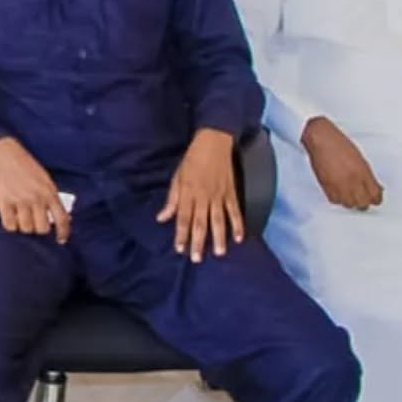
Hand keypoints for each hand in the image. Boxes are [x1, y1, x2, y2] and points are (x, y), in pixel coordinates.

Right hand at [0, 137, 69, 241]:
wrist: (3, 153)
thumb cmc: (25, 165)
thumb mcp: (44, 179)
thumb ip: (51, 197)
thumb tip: (60, 218)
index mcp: (49, 191)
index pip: (62, 219)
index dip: (63, 233)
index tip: (60, 240)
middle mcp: (36, 197)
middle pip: (42, 229)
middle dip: (39, 228)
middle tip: (34, 222)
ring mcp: (19, 200)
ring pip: (26, 228)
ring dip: (24, 226)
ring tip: (21, 218)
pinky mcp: (3, 201)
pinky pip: (9, 225)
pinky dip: (10, 225)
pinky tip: (10, 218)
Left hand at [157, 128, 244, 261]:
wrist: (213, 143)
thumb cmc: (192, 160)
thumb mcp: (177, 177)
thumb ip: (172, 199)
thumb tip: (162, 218)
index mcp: (188, 192)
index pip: (183, 217)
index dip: (181, 234)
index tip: (180, 249)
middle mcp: (203, 196)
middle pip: (200, 222)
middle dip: (198, 241)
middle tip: (197, 258)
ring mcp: (219, 195)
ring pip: (218, 220)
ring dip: (218, 237)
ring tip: (218, 253)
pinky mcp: (231, 192)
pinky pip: (235, 211)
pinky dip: (237, 224)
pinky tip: (239, 238)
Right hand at [302, 116, 383, 209]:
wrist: (321, 139)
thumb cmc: (339, 144)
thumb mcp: (360, 159)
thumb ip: (367, 175)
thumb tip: (374, 186)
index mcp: (364, 173)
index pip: (375, 195)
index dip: (376, 198)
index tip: (375, 197)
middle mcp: (353, 181)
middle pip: (363, 203)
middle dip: (364, 201)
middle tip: (363, 197)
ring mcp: (339, 185)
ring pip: (349, 204)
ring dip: (351, 201)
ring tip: (350, 196)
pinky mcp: (326, 186)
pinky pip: (335, 201)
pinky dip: (338, 199)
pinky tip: (339, 193)